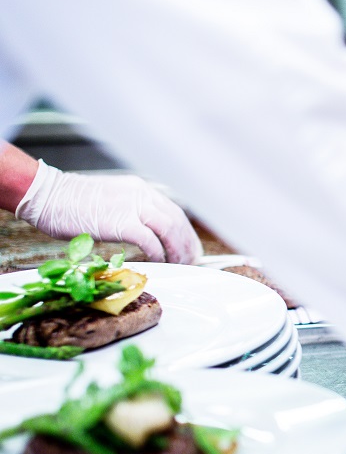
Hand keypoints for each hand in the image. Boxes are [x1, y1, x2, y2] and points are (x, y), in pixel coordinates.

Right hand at [15, 162, 200, 262]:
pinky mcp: (121, 222)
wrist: (46, 195)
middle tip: (191, 261)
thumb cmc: (71, 202)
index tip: (190, 247)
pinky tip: (158, 262)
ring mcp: (132, 207)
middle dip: (187, 244)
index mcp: (140, 189)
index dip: (185, 232)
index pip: (174, 211)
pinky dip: (158, 254)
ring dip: (177, 250)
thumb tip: (148, 233)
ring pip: (169, 229)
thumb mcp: (112, 200)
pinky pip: (150, 241)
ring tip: (179, 264)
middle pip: (177, 221)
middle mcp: (140, 194)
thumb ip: (132, 211)